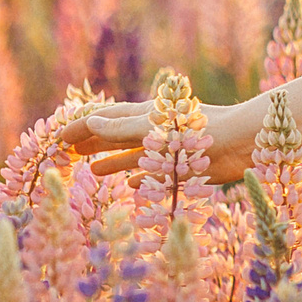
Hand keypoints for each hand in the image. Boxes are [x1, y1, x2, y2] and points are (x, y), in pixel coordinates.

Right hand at [60, 100, 261, 183]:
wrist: (245, 141)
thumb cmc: (200, 130)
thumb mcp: (155, 129)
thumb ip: (122, 127)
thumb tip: (91, 121)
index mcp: (145, 115)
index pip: (104, 118)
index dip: (80, 127)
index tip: (56, 138)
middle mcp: (154, 131)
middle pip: (115, 136)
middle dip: (91, 143)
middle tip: (67, 153)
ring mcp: (168, 149)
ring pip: (133, 155)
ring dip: (111, 161)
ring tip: (91, 170)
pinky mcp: (184, 166)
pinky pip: (156, 173)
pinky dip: (140, 178)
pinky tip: (130, 186)